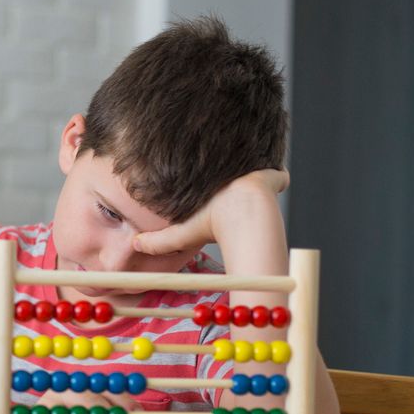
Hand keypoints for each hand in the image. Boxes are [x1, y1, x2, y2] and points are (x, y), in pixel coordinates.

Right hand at [131, 169, 288, 257]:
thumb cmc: (210, 222)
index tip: (214, 181)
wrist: (240, 211)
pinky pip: (279, 176)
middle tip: (238, 179)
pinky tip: (279, 182)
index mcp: (209, 183)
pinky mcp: (270, 179)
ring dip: (257, 174)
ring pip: (255, 169)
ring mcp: (251, 174)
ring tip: (258, 182)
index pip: (209, 175)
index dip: (212, 176)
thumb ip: (161, 241)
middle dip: (234, 170)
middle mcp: (228, 174)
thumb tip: (134, 244)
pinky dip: (278, 179)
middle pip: (231, 169)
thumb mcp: (182, 233)